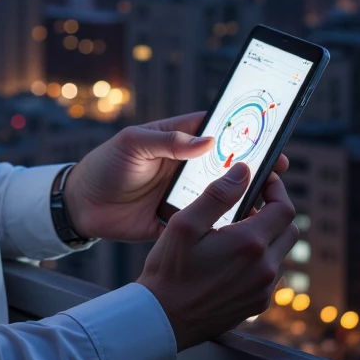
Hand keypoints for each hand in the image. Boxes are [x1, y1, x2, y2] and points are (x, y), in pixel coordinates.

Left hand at [63, 111, 289, 243]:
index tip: (269, 137)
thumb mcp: (132, 143)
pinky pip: (207, 222)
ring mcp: (185, 194)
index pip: (218, 131)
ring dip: (244, 196)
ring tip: (269, 199)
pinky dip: (225, 224)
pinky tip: (245, 228)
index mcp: (177, 140)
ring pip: (222, 194)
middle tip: (278, 170)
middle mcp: (186, 166)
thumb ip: (167, 140)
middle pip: (228, 164)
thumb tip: (207, 140)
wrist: (81, 205)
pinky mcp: (179, 220)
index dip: (244, 132)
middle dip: (253, 165)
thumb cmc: (105, 165)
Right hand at [137, 163, 297, 348]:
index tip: (263, 181)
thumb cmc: (169, 271)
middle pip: (289, 230)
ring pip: (280, 253)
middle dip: (275, 212)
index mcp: (250, 244)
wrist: (163, 319)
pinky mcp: (257, 304)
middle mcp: (264, 269)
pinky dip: (259, 259)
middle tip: (250, 203)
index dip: (277, 189)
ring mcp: (263, 290)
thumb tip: (243, 172)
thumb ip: (218, 195)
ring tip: (236, 230)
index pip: (284, 209)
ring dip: (267, 237)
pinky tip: (232, 258)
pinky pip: (269, 274)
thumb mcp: (185, 224)